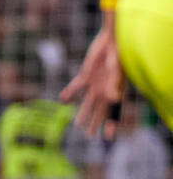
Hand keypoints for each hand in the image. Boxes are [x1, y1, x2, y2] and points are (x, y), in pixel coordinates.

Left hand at [61, 19, 124, 138]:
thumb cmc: (117, 55)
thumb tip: (114, 100)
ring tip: (77, 125)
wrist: (110, 41)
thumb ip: (114, 85)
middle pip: (98, 110)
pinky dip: (70, 94)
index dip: (111, 124)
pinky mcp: (85, 74)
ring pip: (87, 102)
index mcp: (114, 92)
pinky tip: (62, 101)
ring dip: (83, 113)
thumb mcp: (116, 71)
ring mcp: (94, 83)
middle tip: (89, 135)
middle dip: (95, 123)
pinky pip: (76, 87)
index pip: (113, 112)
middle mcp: (104, 90)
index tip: (108, 137)